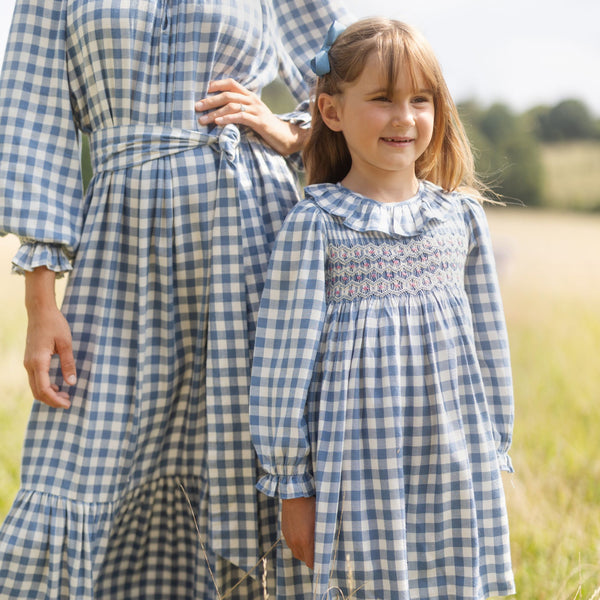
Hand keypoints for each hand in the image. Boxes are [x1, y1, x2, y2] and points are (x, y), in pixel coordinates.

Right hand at [24, 268, 75, 408]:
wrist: (40, 311)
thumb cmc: (55, 325)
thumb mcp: (66, 343)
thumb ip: (68, 364)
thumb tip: (72, 383)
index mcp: (38, 361)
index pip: (44, 389)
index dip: (55, 400)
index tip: (68, 404)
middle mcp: (29, 364)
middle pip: (37, 392)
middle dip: (52, 400)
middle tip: (69, 402)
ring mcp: (28, 363)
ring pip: (35, 387)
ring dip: (49, 394)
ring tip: (65, 396)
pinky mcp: (30, 360)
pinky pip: (35, 379)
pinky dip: (45, 387)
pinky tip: (58, 387)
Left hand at [195, 79, 308, 155]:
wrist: (287, 137)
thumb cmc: (267, 128)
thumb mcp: (253, 115)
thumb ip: (241, 110)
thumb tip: (221, 111)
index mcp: (251, 96)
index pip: (231, 84)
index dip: (217, 84)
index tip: (203, 90)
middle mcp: (253, 100)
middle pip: (228, 94)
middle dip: (210, 100)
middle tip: (196, 107)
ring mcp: (257, 110)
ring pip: (232, 106)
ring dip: (215, 112)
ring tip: (203, 119)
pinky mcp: (259, 122)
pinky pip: (241, 117)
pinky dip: (228, 118)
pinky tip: (218, 123)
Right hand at [281, 496, 315, 568]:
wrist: (295, 495)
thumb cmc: (311, 506)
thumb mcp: (320, 522)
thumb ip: (322, 538)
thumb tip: (325, 548)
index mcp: (305, 541)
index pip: (310, 563)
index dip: (317, 564)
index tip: (322, 561)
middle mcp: (295, 542)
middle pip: (303, 559)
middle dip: (311, 557)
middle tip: (318, 549)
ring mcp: (288, 537)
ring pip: (296, 552)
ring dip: (303, 550)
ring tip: (310, 540)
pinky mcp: (284, 532)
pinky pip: (291, 543)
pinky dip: (297, 542)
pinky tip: (302, 532)